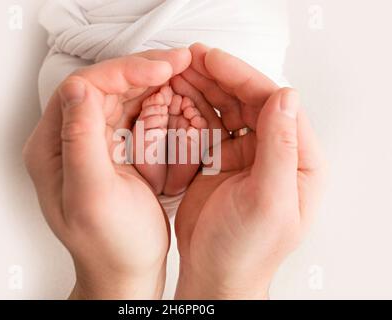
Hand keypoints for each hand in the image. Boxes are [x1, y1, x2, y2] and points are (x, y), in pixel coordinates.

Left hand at [23, 49, 190, 298]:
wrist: (124, 270)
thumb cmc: (110, 244)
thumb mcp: (92, 196)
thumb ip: (81, 140)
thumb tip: (79, 88)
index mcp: (52, 148)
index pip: (83, 89)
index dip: (122, 71)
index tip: (159, 69)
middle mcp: (67, 140)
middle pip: (103, 86)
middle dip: (141, 71)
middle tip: (178, 63)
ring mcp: (92, 142)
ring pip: (120, 96)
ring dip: (151, 83)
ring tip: (180, 75)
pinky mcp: (113, 149)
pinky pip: (132, 113)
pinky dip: (154, 102)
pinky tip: (172, 96)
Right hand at [172, 44, 325, 298]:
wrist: (216, 274)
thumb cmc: (247, 249)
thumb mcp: (270, 200)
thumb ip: (280, 147)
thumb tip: (286, 96)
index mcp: (300, 162)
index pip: (276, 105)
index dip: (244, 78)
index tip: (214, 61)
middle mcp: (275, 154)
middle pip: (249, 102)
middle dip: (220, 78)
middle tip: (191, 58)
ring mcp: (246, 157)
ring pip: (227, 111)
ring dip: (204, 90)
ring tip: (179, 72)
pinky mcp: (221, 163)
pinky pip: (208, 128)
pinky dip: (193, 112)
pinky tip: (177, 99)